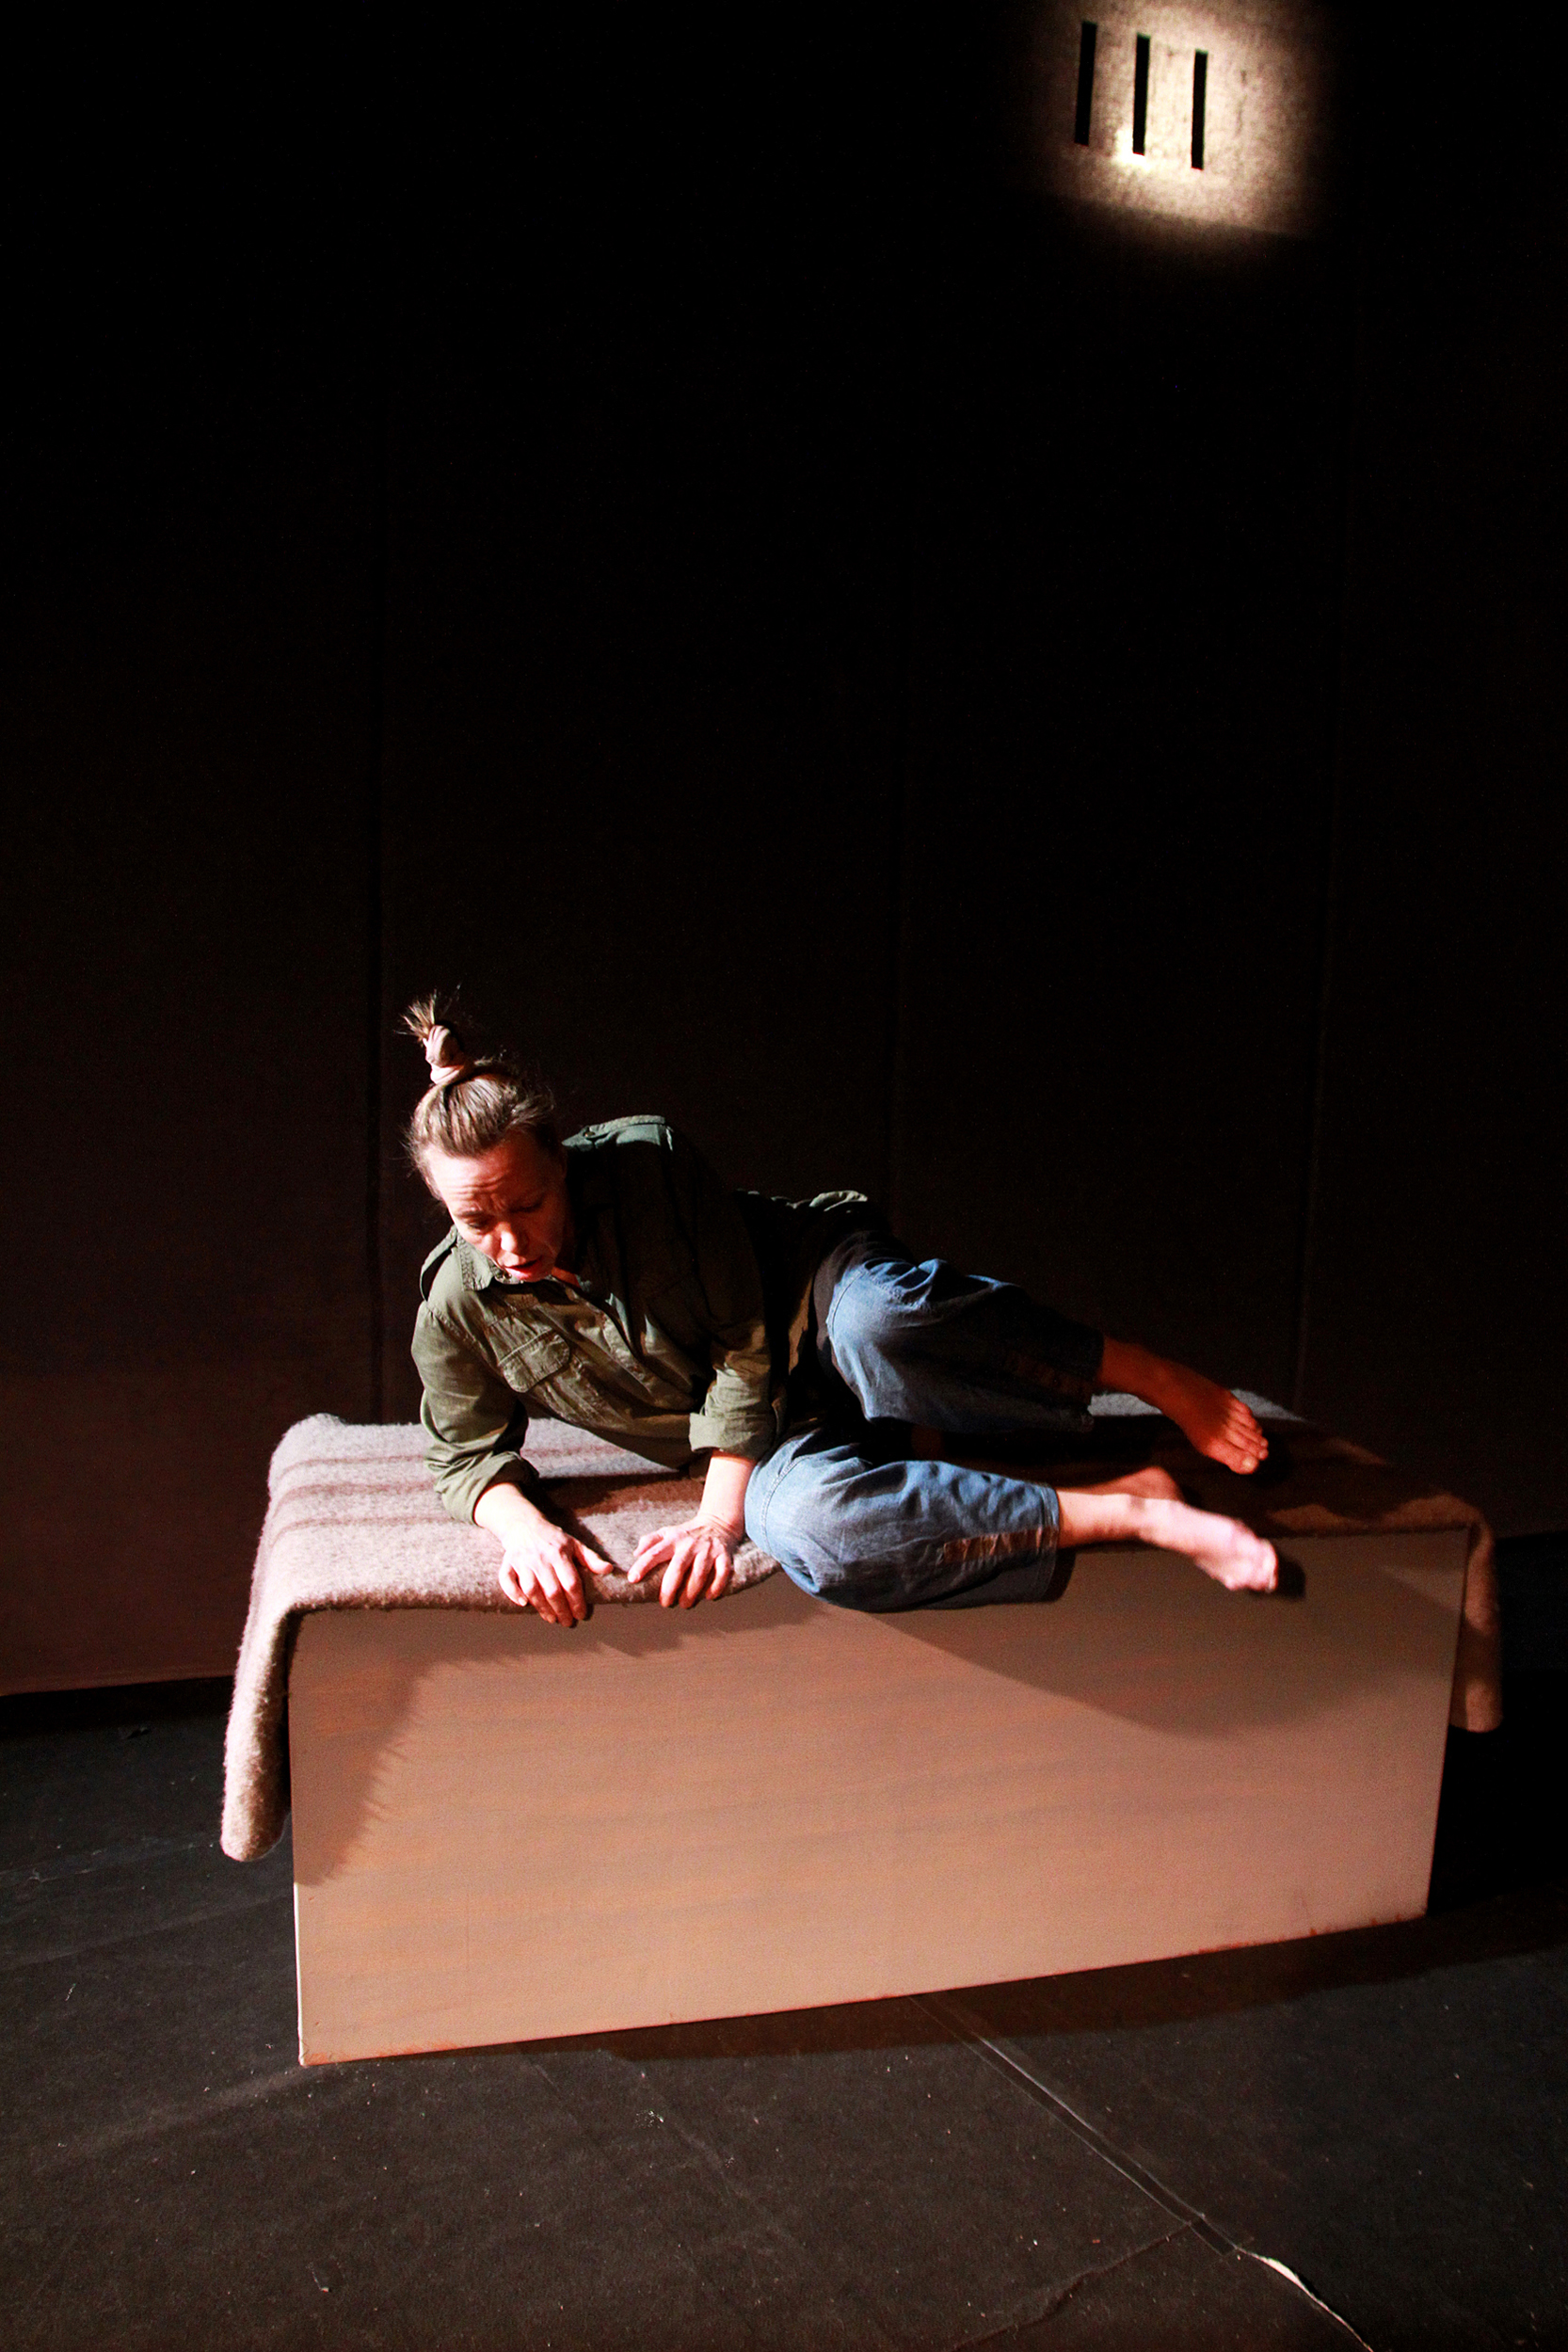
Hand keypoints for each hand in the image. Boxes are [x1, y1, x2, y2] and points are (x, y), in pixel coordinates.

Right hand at [497, 1525, 611, 1626]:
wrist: (524, 1524)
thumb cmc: (553, 1538)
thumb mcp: (574, 1544)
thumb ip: (591, 1558)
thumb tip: (609, 1569)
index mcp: (560, 1554)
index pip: (571, 1583)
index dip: (577, 1602)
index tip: (581, 1615)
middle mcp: (541, 1559)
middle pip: (552, 1590)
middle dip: (561, 1610)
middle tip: (567, 1622)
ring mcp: (523, 1562)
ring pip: (531, 1589)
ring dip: (541, 1607)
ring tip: (551, 1619)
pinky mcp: (508, 1563)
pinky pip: (506, 1580)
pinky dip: (512, 1593)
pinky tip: (523, 1604)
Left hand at [628, 1515, 738, 1609]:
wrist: (718, 1521)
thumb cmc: (687, 1533)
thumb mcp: (667, 1531)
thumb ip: (650, 1540)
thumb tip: (635, 1554)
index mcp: (673, 1540)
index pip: (655, 1553)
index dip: (643, 1566)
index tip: (633, 1579)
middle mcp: (690, 1545)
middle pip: (678, 1567)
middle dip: (670, 1587)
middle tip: (665, 1603)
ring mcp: (708, 1550)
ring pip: (700, 1572)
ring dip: (692, 1591)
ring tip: (685, 1604)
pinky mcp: (723, 1555)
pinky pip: (722, 1572)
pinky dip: (717, 1585)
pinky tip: (709, 1597)